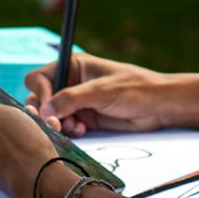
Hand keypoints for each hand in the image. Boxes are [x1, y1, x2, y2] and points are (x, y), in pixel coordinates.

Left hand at [0, 87, 69, 197]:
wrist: (48, 186)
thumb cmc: (23, 149)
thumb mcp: (0, 117)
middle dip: (2, 122)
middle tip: (19, 114)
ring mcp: (4, 173)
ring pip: (8, 146)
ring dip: (22, 131)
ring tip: (40, 122)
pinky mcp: (22, 180)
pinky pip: (24, 157)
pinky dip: (35, 145)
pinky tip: (51, 135)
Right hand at [24, 52, 173, 135]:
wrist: (158, 106)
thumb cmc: (134, 88)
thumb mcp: (101, 90)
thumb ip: (71, 99)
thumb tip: (44, 110)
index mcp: (73, 66)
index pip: (39, 77)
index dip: (40, 92)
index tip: (47, 108)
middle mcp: (71, 83)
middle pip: (41, 98)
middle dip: (45, 112)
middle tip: (55, 124)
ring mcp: (77, 102)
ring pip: (51, 115)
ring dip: (57, 124)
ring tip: (73, 127)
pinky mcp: (85, 118)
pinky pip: (65, 126)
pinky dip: (68, 130)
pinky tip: (82, 130)